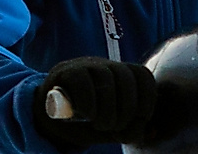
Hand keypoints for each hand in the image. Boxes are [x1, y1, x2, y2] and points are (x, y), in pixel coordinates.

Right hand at [32, 56, 156, 147]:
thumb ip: (127, 129)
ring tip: (100, 123)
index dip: (147, 98)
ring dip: (107, 108)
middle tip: (114, 126)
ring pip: (106, 78)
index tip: (140, 118)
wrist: (47, 115)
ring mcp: (85, 66)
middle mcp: (105, 65)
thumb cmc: (83, 120)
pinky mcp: (66, 72)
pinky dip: (88, 101)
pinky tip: (86, 114)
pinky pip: (82, 81)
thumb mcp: (108, 127)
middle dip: (126, 109)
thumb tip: (150, 133)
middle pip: (127, 78)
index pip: (142, 75)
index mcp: (120, 75)